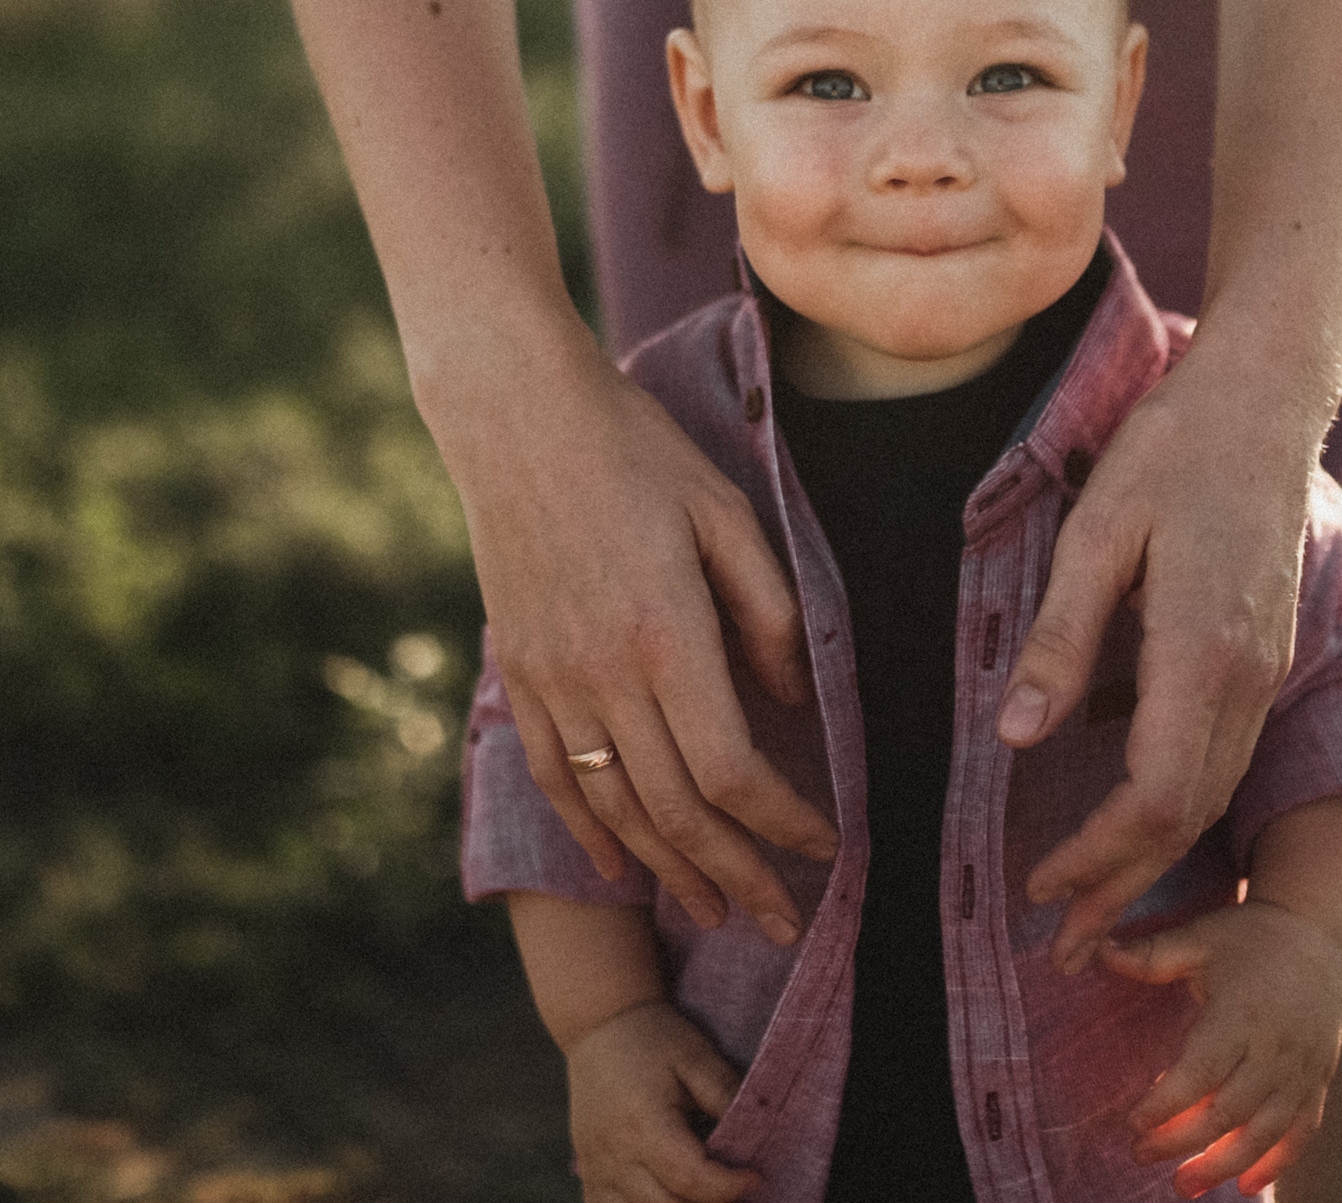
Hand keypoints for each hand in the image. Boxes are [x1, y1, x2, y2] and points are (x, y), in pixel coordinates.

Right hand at [438, 339, 836, 939]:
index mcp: (666, 634)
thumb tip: (796, 703)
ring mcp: (554, 679)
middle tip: (785, 922)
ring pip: (616, 808)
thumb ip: (770, 613)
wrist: (515, 418)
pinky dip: (592, 831)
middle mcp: (604, 673)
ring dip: (671, 871)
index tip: (826, 844)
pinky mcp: (522, 672)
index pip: (732, 768)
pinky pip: (557, 776)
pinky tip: (624, 867)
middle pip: (677, 810)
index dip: (783, 821)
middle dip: (738, 875)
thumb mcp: (728, 513)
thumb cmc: (636, 451)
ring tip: (716, 912)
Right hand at [567, 1001, 758, 1202]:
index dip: (730, 1186)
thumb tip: (757, 1132)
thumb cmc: (652, 1037)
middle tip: (734, 1186)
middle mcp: (615, 1155)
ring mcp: (595, 1169)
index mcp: (644, 1125)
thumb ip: (726, 1095)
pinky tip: (666, 1195)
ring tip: (703, 1191)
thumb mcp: (697, 1055)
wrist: (599, 1026)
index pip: (692, 1179)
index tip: (755, 1175)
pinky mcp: (589, 1173)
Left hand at [998, 347, 1312, 972]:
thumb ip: (1059, 639)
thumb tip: (1012, 736)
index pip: (1156, 796)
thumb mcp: (1096, 535)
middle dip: (1124, 887)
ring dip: (1153, 858)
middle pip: (1191, 817)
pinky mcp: (1265, 654)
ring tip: (1091, 904)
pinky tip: (1135, 820)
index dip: (1100, 857)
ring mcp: (1265, 669)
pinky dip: (1179, 807)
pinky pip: (1224, 757)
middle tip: (1062, 944)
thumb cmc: (1172, 451)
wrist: (1265, 399)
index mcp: (1203, 653)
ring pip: (1214, 794)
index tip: (1040, 888)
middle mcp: (1247, 677)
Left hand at [1103, 900, 1341, 1197]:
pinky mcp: (1319, 1080)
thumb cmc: (1250, 938)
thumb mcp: (1200, 938)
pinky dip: (1275, 1163)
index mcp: (1241, 1014)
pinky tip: (1243, 1186)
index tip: (1133, 1122)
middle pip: (1227, 1112)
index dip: (1165, 1104)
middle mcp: (1275, 1048)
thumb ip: (1150, 955)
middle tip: (1140, 1157)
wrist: (1321, 936)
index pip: (1200, 1072)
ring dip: (1222, 1165)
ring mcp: (1302, 1069)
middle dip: (1181, 1143)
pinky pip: (1301, 1132)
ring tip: (1183, 1186)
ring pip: (1264, 1132)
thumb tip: (1097, 951)